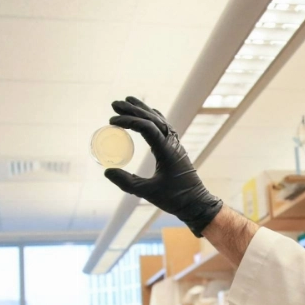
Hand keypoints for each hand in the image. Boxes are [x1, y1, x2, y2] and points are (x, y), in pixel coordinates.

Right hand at [105, 97, 222, 236]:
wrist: (197, 204)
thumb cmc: (175, 199)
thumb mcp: (148, 192)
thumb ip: (127, 182)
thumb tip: (107, 171)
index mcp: (167, 151)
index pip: (146, 127)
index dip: (128, 121)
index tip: (112, 122)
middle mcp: (173, 143)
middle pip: (152, 119)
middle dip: (133, 109)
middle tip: (114, 104)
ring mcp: (176, 145)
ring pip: (159, 120)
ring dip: (144, 110)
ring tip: (128, 100)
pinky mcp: (176, 149)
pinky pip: (165, 127)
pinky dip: (154, 117)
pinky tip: (148, 113)